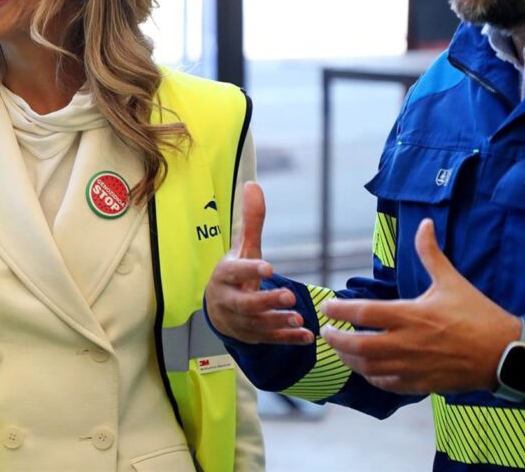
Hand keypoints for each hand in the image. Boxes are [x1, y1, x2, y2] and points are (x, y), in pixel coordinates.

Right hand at [204, 181, 313, 344]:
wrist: (219, 310)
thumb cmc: (235, 274)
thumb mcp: (242, 248)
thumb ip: (250, 221)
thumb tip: (253, 185)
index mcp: (225, 276)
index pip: (233, 272)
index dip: (249, 270)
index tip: (268, 267)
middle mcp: (229, 300)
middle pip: (245, 304)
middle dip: (266, 300)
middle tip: (289, 295)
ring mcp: (240, 321)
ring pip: (257, 324)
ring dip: (278, 322)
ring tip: (299, 318)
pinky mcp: (253, 336)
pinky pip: (270, 340)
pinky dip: (287, 339)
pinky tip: (306, 335)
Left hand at [320, 218, 520, 394]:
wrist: (509, 354)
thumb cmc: (479, 315)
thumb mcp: (452, 281)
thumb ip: (431, 253)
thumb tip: (424, 223)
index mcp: (412, 315)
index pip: (363, 313)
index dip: (339, 310)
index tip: (327, 307)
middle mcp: (409, 342)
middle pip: (359, 345)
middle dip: (336, 340)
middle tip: (326, 333)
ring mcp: (415, 366)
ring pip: (370, 367)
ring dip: (350, 360)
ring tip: (341, 350)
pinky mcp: (424, 384)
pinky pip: (389, 384)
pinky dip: (372, 377)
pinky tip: (367, 368)